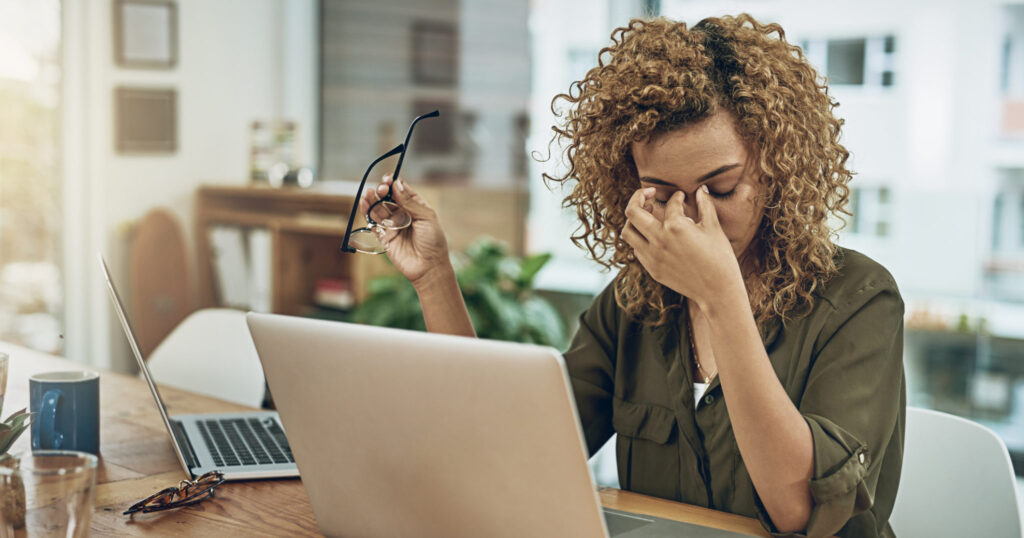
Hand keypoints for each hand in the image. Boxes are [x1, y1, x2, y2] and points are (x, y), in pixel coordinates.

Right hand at [358, 175, 450, 286]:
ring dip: (373, 200)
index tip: (388, 179)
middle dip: (382, 191)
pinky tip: (364, 203)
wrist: (429, 267)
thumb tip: (396, 184)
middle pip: (388, 198)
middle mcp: (403, 215)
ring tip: (369, 193)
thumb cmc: (433, 241)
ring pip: (379, 209)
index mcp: (416, 207)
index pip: (401, 191)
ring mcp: (393, 226)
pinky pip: (373, 223)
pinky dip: (367, 213)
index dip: (394, 184)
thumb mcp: (426, 217)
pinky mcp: (384, 237)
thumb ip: (410, 202)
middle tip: (381, 189)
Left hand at [620, 185, 743, 309]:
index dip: (677, 197)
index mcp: (675, 227)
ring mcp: (652, 257)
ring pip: (628, 232)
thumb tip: (702, 189)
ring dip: (634, 220)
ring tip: (646, 214)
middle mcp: (659, 240)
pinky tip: (652, 235)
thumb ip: (705, 205)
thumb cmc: (720, 258)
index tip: (681, 197)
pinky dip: (640, 238)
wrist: (718, 292)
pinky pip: (636, 249)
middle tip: (649, 194)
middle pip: (632, 212)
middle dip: (638, 197)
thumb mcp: (714, 228)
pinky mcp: (652, 269)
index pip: (670, 204)